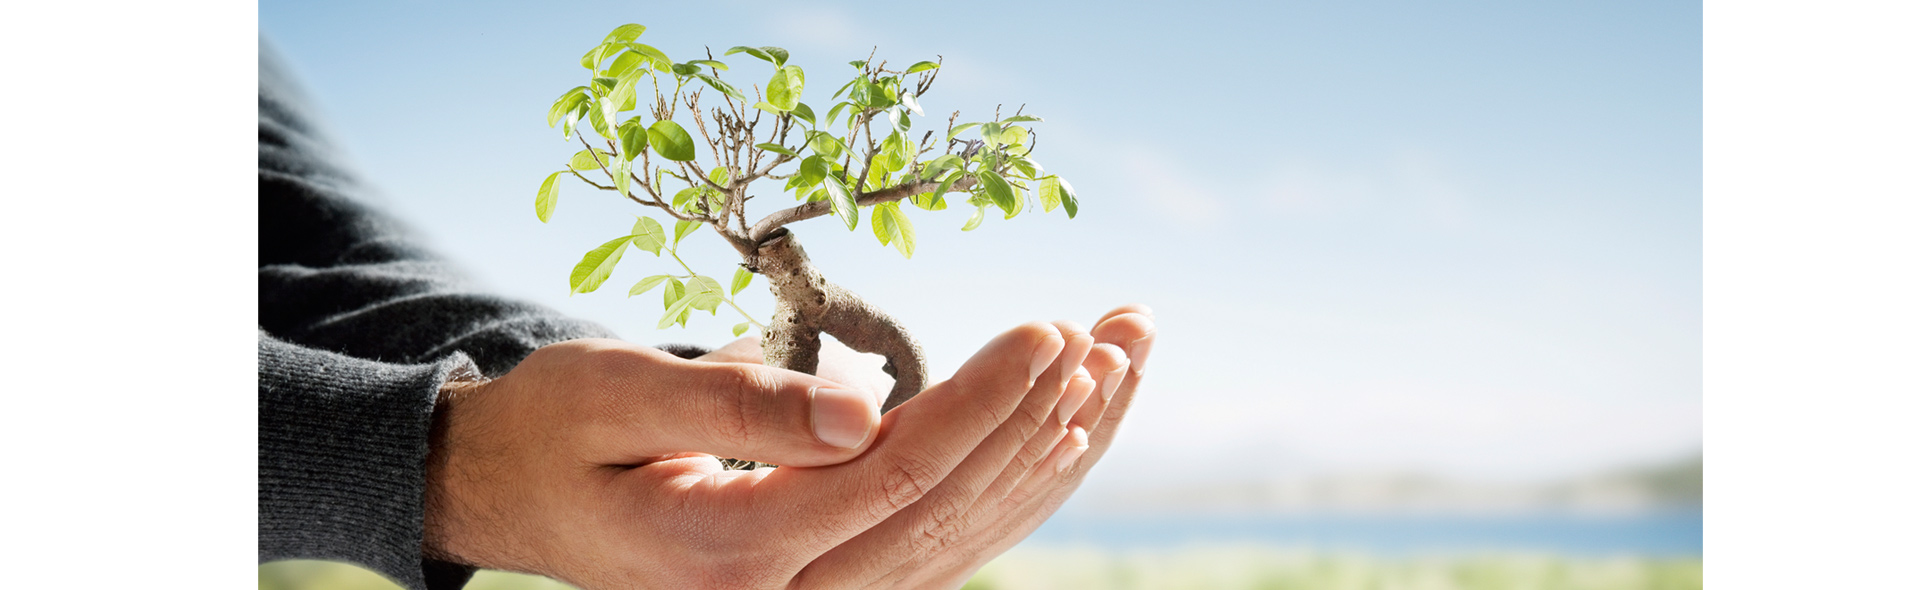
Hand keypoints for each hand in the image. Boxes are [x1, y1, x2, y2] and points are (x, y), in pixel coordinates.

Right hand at [422, 306, 1154, 588]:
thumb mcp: (617, 394)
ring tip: (1120, 361)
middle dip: (1042, 417)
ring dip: (1050, 448)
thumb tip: (866, 406)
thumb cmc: (556, 431)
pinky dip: (1012, 480)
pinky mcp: (830, 584)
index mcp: (730, 557)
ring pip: (964, 537)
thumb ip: (739, 405)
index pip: (892, 480)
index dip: (981, 406)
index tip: (1048, 332)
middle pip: (949, 514)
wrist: (511, 496)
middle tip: (1115, 331)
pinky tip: (1067, 422)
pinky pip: (944, 542)